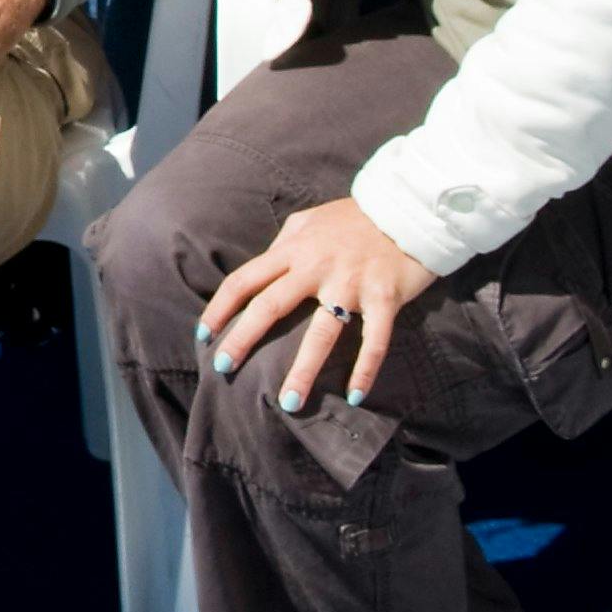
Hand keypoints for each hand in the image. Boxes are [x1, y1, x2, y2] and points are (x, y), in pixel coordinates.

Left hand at [197, 196, 439, 414]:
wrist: (408, 209)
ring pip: (321, 333)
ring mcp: (350, 283)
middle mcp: (316, 267)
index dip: (220, 308)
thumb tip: (262, 266)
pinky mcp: (384, 297)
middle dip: (243, 340)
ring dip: (303, 371)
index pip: (244, 280)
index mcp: (293, 250)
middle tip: (223, 370)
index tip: (203, 335)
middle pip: (270, 307)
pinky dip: (365, 370)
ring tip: (288, 403)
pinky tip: (355, 396)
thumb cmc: (354, 218)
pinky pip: (374, 340)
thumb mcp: (309, 221)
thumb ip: (285, 243)